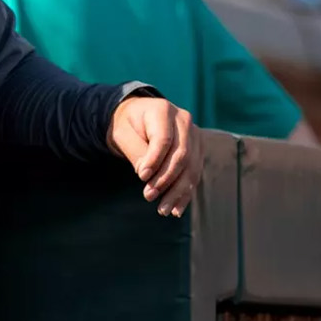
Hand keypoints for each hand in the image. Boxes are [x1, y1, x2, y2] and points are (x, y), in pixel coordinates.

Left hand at [108, 96, 202, 216]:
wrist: (140, 119)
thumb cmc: (129, 126)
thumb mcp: (123, 133)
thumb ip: (135, 150)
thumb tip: (147, 175)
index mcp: (164, 110)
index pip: (164, 139)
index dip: (154, 160)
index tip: (141, 177)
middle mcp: (184, 120)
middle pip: (181, 154)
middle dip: (165, 179)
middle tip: (148, 196)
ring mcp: (194, 135)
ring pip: (191, 167)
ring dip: (177, 191)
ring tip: (162, 210)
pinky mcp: (198, 150)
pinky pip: (194, 174)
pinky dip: (185, 194)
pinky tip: (176, 209)